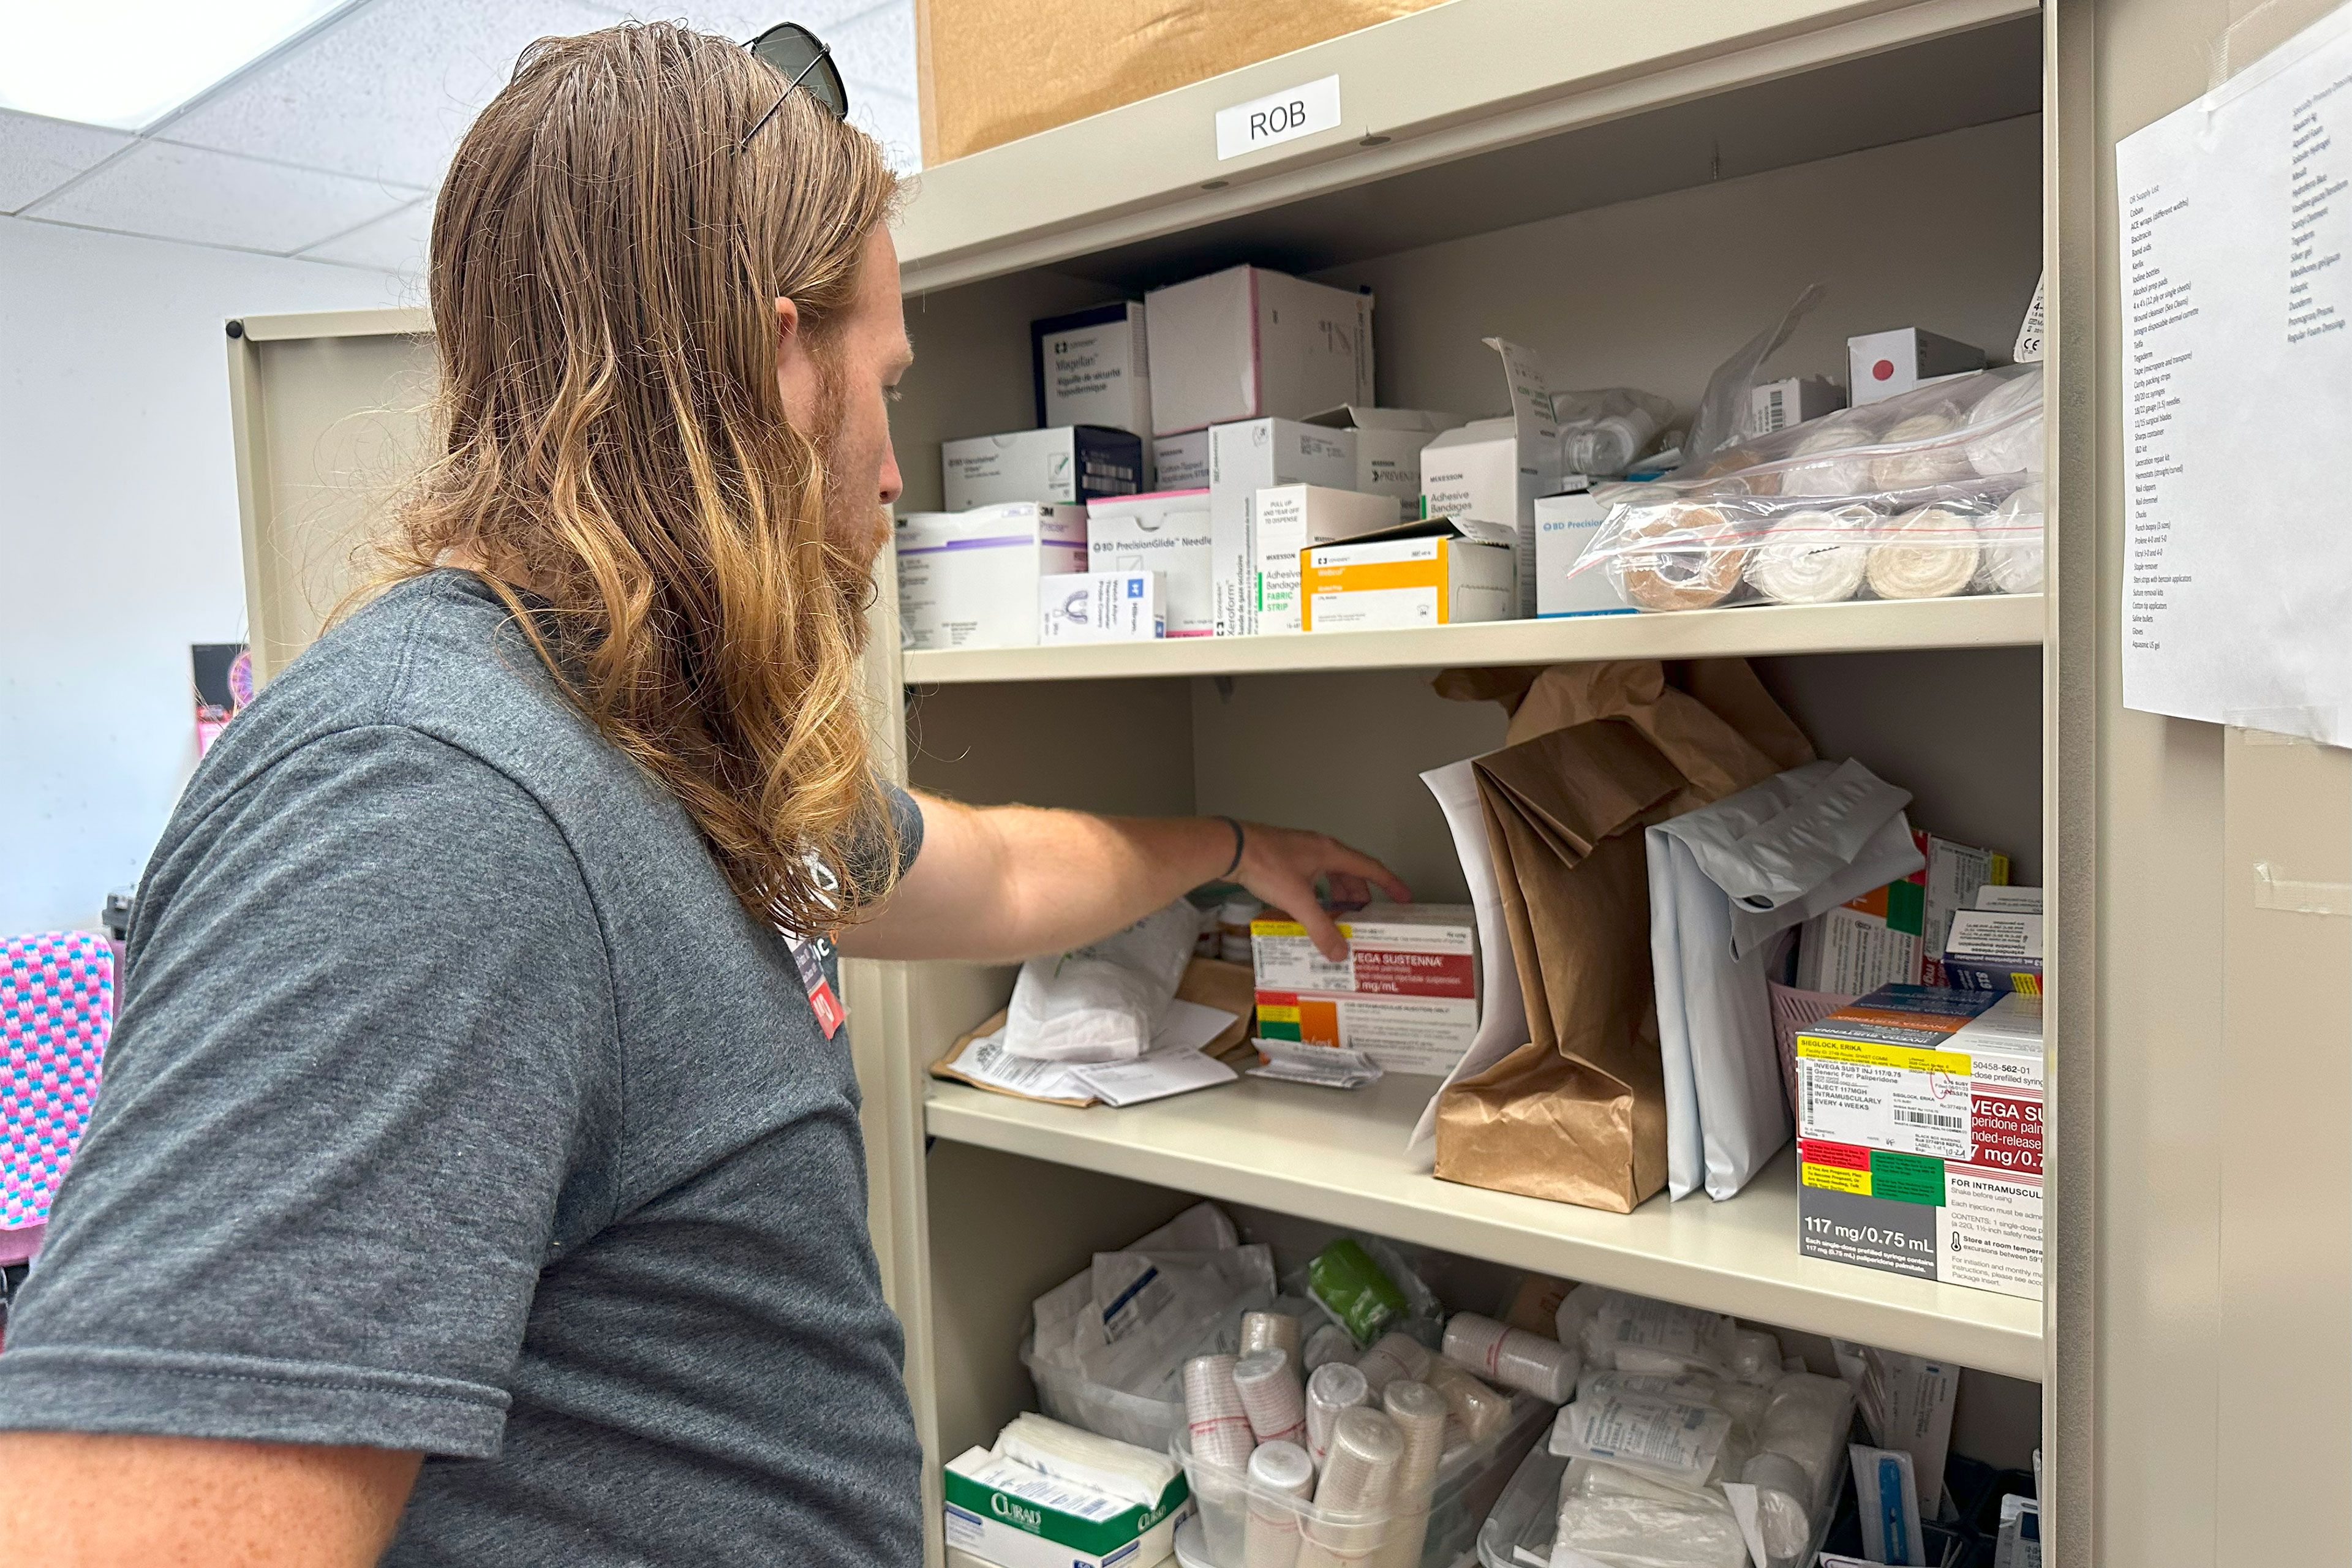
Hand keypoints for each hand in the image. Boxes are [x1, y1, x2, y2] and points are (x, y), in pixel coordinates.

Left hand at [1231, 823, 1411, 960]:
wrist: (1231, 848)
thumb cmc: (1264, 863)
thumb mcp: (1298, 901)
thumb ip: (1320, 928)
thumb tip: (1338, 952)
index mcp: (1330, 852)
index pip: (1370, 868)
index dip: (1390, 884)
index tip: (1404, 897)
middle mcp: (1319, 848)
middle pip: (1350, 873)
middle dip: (1360, 896)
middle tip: (1366, 917)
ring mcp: (1301, 851)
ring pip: (1329, 875)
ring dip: (1338, 895)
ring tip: (1339, 918)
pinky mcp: (1285, 858)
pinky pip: (1312, 877)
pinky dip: (1318, 893)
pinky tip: (1310, 909)